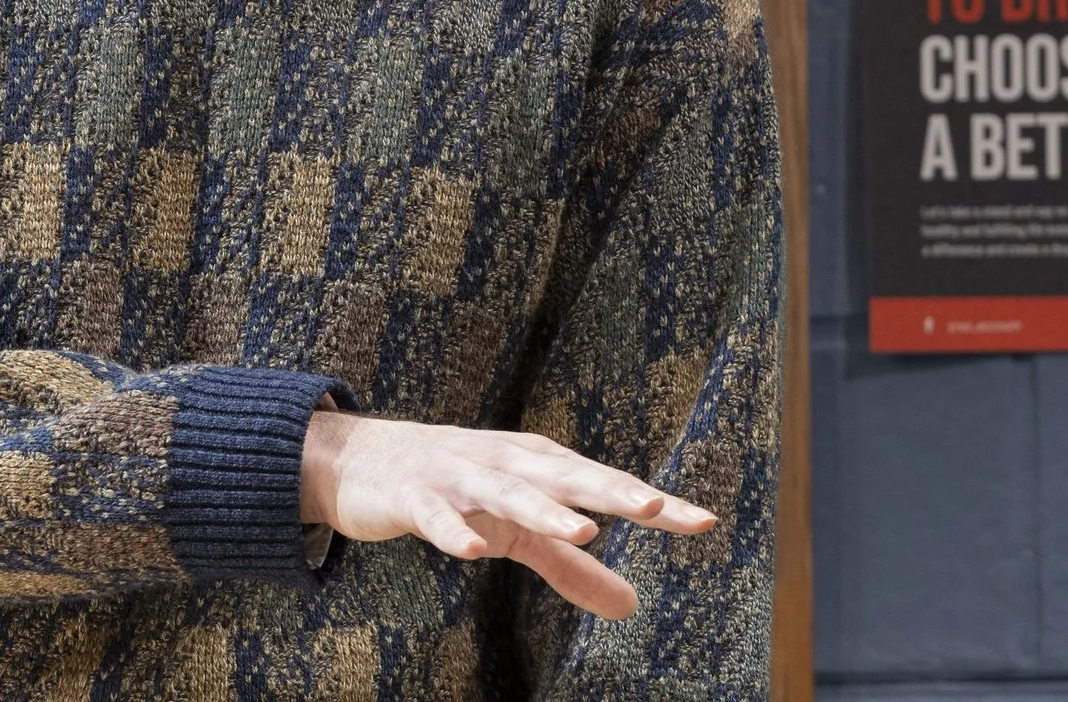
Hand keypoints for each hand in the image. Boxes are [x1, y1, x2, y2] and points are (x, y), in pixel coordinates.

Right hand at [298, 410, 715, 618]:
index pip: (605, 486)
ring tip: (582, 531)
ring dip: (544, 509)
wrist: (365, 461)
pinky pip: (438, 516)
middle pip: (566, 477)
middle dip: (610, 491)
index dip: (652, 504)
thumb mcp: (519, 530)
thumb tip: (633, 606)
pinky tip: (471, 551)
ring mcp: (460, 475)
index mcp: (539, 467)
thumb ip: (572, 566)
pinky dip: (454, 530)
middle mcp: (508, 462)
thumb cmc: (459, 490)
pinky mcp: (416, 495)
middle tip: (655, 509)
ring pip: (508, 492)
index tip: (702, 523)